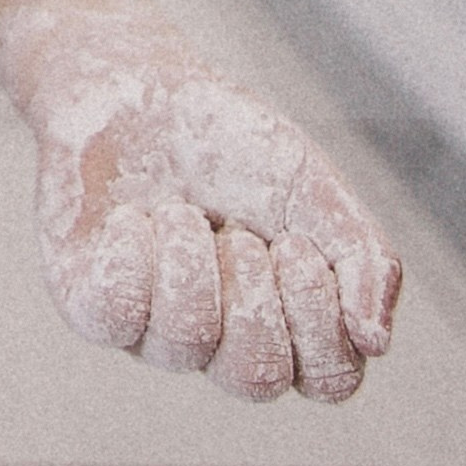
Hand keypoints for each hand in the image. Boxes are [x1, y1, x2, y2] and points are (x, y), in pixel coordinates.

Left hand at [26, 13, 399, 401]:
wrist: (139, 86)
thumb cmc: (231, 144)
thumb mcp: (314, 186)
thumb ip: (364, 256)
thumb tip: (376, 342)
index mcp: (286, 325)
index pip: (330, 379)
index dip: (320, 315)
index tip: (295, 242)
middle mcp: (220, 344)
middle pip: (256, 378)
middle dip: (252, 288)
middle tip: (236, 229)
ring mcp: (152, 331)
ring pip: (185, 343)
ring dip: (190, 259)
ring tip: (179, 211)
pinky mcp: (89, 305)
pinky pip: (114, 316)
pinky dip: (131, 258)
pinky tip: (131, 221)